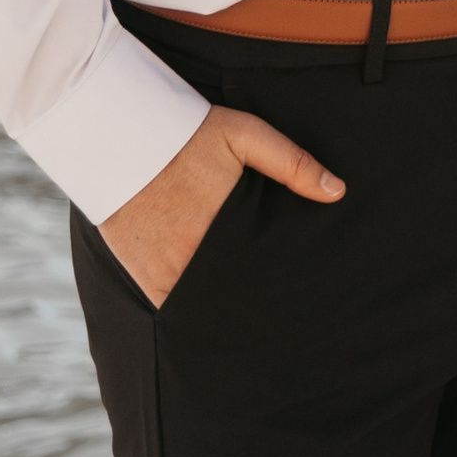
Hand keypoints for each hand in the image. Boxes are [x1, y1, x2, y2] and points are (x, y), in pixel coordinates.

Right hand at [98, 105, 342, 306]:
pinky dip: (193, 312)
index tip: (298, 298)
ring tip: (252, 324)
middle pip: (235, 297)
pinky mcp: (146, 277)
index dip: (280, 289)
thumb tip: (337, 192)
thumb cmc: (187, 133)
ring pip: (206, 308)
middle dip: (257, 306)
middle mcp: (195, 259)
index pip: (263, 275)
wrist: (119, 136)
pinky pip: (176, 307)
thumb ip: (291, 163)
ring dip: (225, 312)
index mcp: (226, 230)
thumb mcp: (245, 134)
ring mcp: (167, 272)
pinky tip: (212, 316)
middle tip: (281, 316)